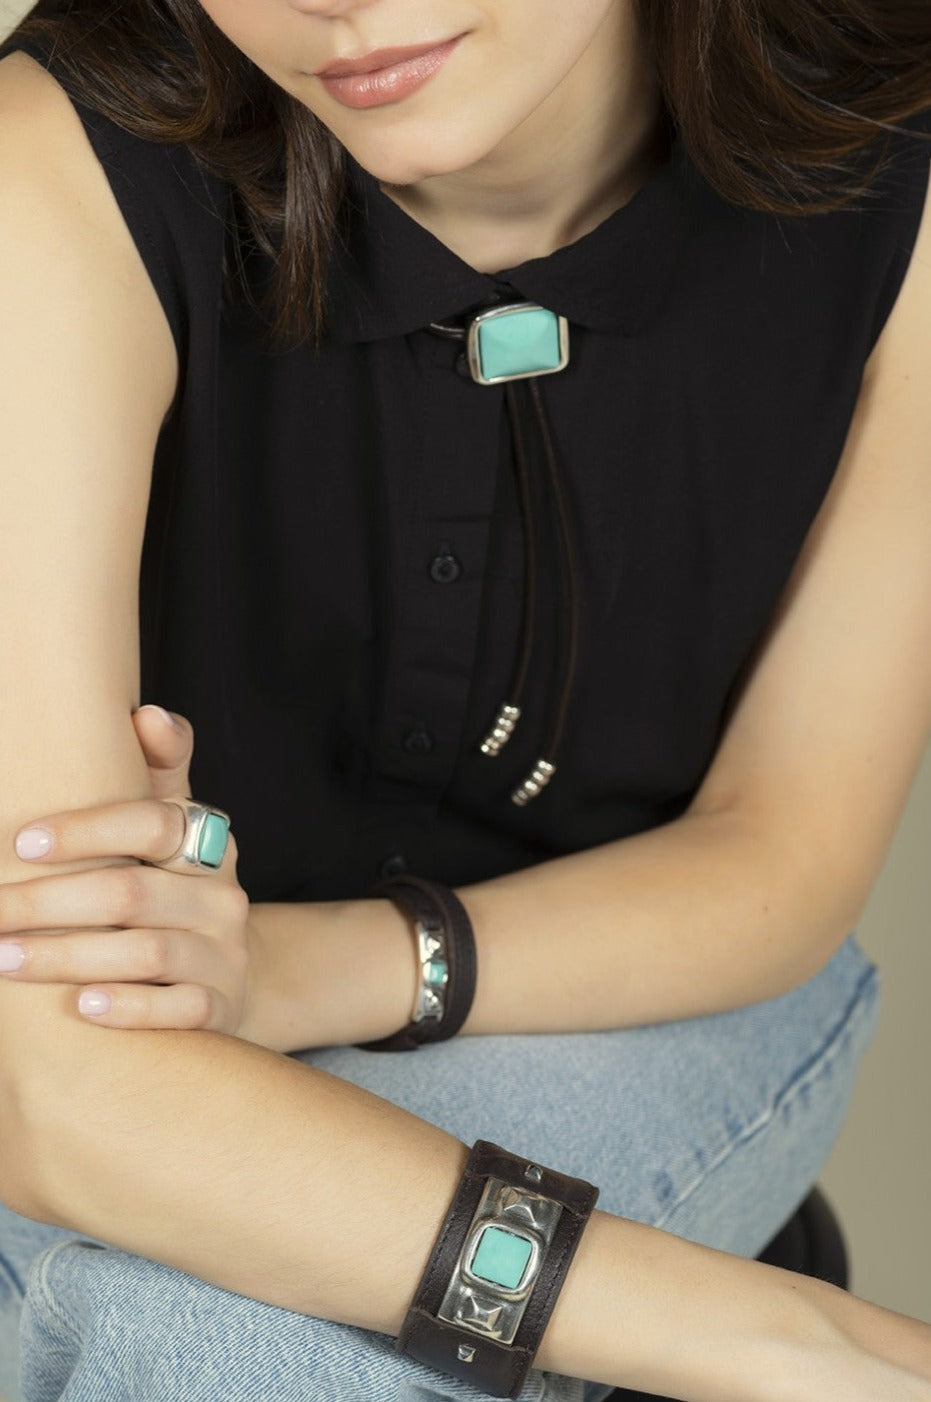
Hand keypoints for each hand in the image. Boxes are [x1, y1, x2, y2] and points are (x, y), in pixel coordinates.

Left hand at [0, 705, 256, 1037]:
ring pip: (148, 953)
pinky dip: (130, 1007)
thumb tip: (147, 713)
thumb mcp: (174, 824)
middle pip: (133, 894)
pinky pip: (179, 1009)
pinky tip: (82, 1006)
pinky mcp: (221, 1008)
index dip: (86, 831)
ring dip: (67, 957)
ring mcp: (225, 953)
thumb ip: (160, 768)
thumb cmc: (176, 886)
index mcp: (205, 840)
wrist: (228, 972)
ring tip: (3, 960)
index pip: (151, 823)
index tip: (21, 844)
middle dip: (47, 905)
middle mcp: (221, 894)